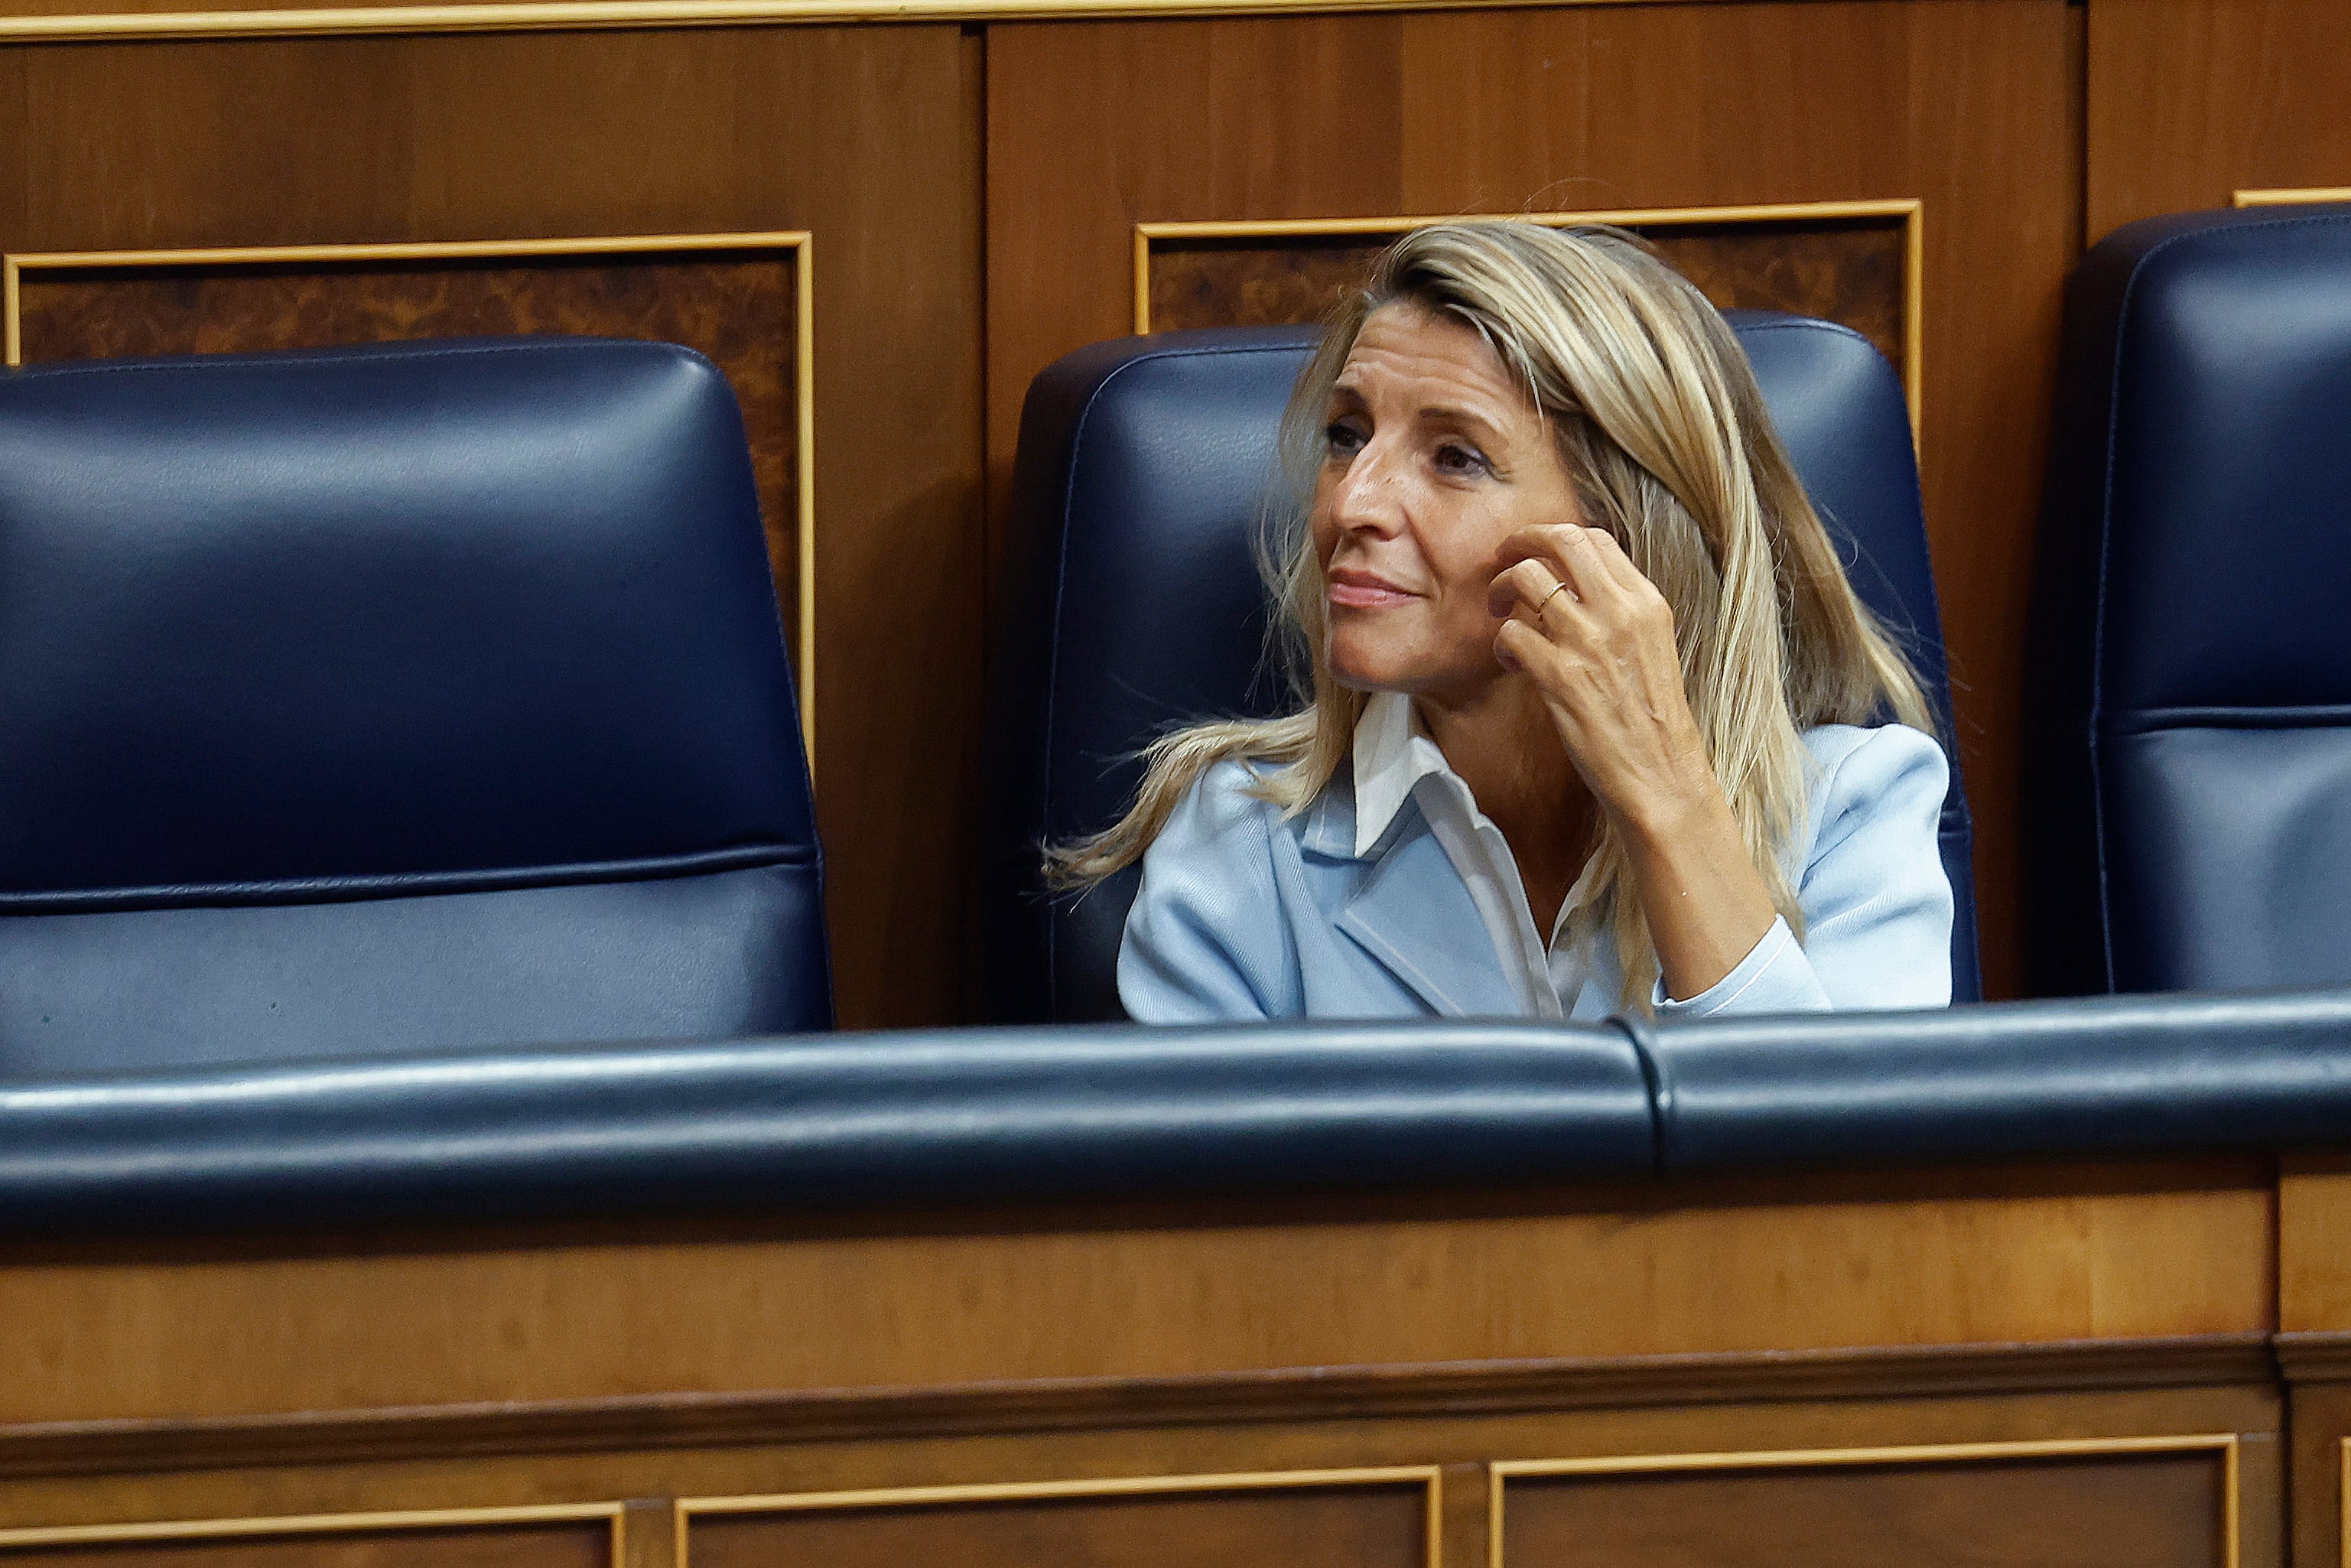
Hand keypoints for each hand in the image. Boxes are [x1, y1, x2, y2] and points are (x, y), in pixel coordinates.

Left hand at [1488, 523, 1777, 1001]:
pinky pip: (1511, 632)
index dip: (1553, 537)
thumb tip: (1576, 588)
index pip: (1594, 539)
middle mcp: (1620, 612)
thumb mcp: (1649, 650)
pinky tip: (1509, 661)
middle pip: (1559, 540)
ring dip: (1501, 591)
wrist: (1662, 778)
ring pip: (1527, 579)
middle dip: (1520, 543)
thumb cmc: (1651, 721)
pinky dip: (1501, 642)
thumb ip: (1618, 614)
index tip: (1534, 553)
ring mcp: (1589, 641)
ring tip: (1498, 613)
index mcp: (1646, 603)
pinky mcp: (1560, 676)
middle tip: (1501, 562)